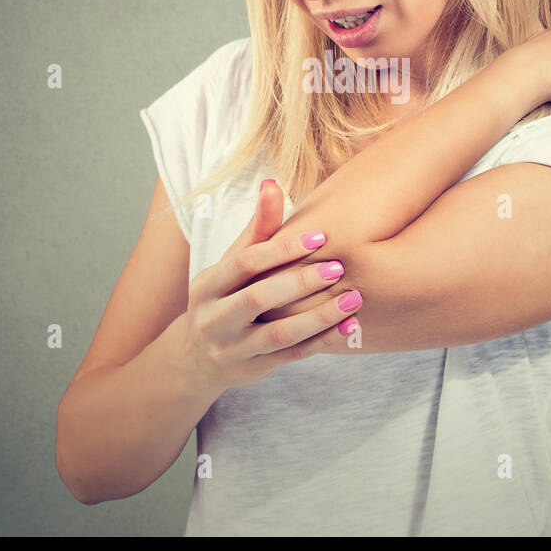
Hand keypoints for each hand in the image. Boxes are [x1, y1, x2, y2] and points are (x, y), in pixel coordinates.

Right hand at [170, 180, 363, 394]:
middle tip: (338, 267)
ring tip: (354, 298)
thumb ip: (257, 229)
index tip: (320, 237)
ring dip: (319, 316)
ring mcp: (234, 348)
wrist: (196, 359)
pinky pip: (292, 355)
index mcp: (208, 285)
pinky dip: (322, 341)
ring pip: (279, 334)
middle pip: (258, 298)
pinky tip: (350, 326)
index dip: (281, 249)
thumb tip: (272, 182)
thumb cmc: (224, 297)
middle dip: (300, 282)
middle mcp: (215, 318)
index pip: (245, 263)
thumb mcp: (230, 264)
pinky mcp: (255, 368)